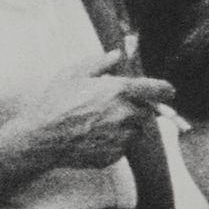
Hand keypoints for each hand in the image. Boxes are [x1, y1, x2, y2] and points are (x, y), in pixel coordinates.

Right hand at [0, 45, 175, 195]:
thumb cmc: (54, 102)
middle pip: (146, 112)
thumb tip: (119, 53)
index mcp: (119, 91)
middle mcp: (126, 114)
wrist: (40, 138)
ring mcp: (121, 137)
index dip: (164, 90)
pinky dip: (115, 142)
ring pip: (136, 131)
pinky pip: (123, 147)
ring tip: (97, 123)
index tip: (168, 91)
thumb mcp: (73, 74)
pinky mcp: (115, 154)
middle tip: (111, 107)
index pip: (157, 90)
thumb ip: (101, 63)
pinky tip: (92, 136)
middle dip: (135, 108)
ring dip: (126, 126)